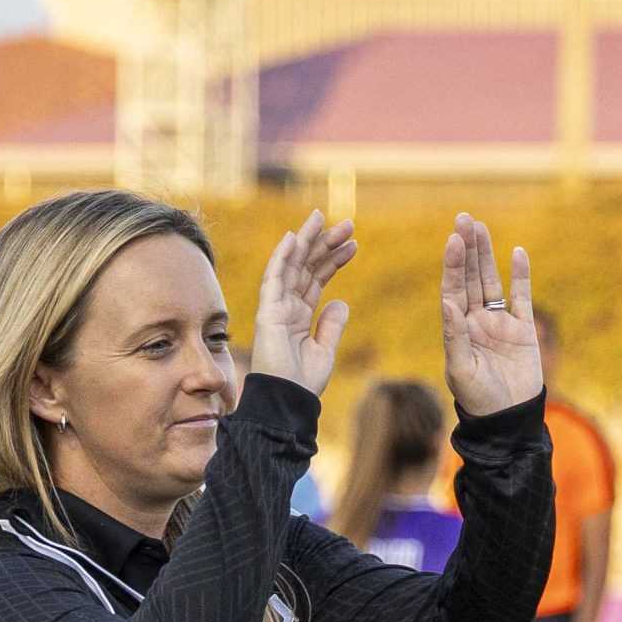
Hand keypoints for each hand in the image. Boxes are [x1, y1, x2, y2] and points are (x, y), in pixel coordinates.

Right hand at [248, 211, 356, 394]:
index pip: (317, 279)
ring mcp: (275, 307)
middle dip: (325, 244)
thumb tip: (341, 301)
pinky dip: (282, 257)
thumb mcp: (326, 350)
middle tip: (347, 224)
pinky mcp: (267, 312)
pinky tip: (294, 238)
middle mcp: (286, 307)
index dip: (334, 260)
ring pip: (292, 266)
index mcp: (299, 316)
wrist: (288, 402)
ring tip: (324, 218)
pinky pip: (274, 278)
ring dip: (307, 241)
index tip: (353, 244)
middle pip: (306, 267)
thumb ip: (331, 325)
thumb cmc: (304, 383)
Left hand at [439, 214, 539, 416]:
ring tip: (480, 226)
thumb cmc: (479, 399)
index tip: (454, 240)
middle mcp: (476, 320)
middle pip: (470, 277)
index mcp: (457, 328)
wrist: (509, 419)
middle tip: (464, 219)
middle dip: (467, 249)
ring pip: (492, 281)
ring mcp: (500, 323)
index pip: (453, 288)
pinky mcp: (523, 329)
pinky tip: (517, 252)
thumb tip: (448, 302)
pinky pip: (522, 297)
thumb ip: (454, 336)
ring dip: (487, 255)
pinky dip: (521, 276)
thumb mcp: (461, 370)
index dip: (453, 265)